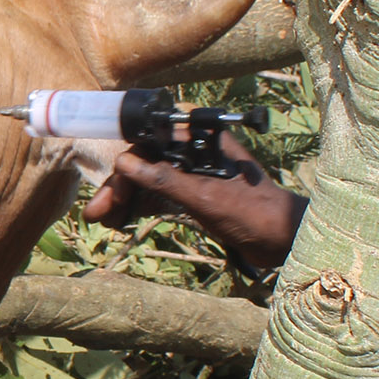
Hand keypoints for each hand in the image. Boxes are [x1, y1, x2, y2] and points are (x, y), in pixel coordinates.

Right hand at [81, 135, 306, 267]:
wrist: (283, 239)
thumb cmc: (253, 212)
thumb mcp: (204, 196)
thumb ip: (163, 179)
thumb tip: (123, 163)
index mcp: (200, 139)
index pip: (150, 145)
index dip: (124, 169)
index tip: (107, 194)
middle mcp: (194, 151)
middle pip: (145, 164)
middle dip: (120, 189)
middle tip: (96, 214)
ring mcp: (194, 172)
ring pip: (149, 181)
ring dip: (126, 200)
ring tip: (104, 222)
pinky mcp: (195, 193)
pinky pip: (160, 195)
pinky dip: (142, 207)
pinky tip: (123, 221)